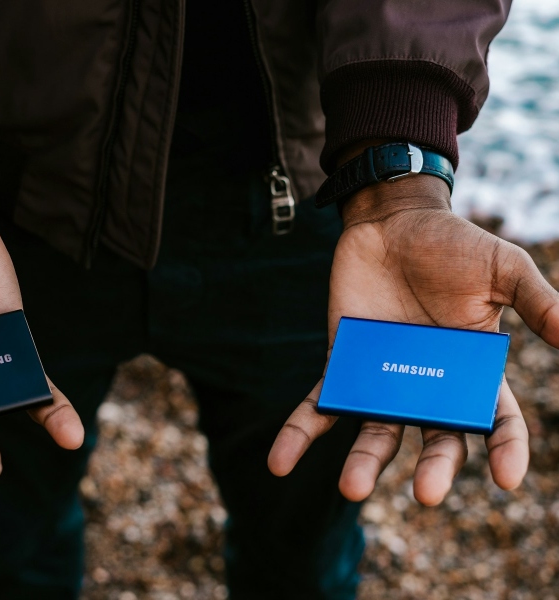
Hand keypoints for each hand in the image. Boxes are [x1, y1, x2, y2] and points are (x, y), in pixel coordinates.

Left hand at [268, 175, 558, 504]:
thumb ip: (538, 302)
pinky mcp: (342, 366)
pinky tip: (280, 462)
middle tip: (426, 493)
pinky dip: (299, 433)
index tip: (505, 478)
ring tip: (352, 488)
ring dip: (364, 463)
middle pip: (434, 438)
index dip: (504, 450)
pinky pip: (319, 405)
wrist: (391, 220)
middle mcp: (428, 385)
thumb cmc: (451, 244)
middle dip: (433, 467)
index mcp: (471, 372)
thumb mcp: (504, 268)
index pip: (494, 422)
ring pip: (376, 431)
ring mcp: (383, 380)